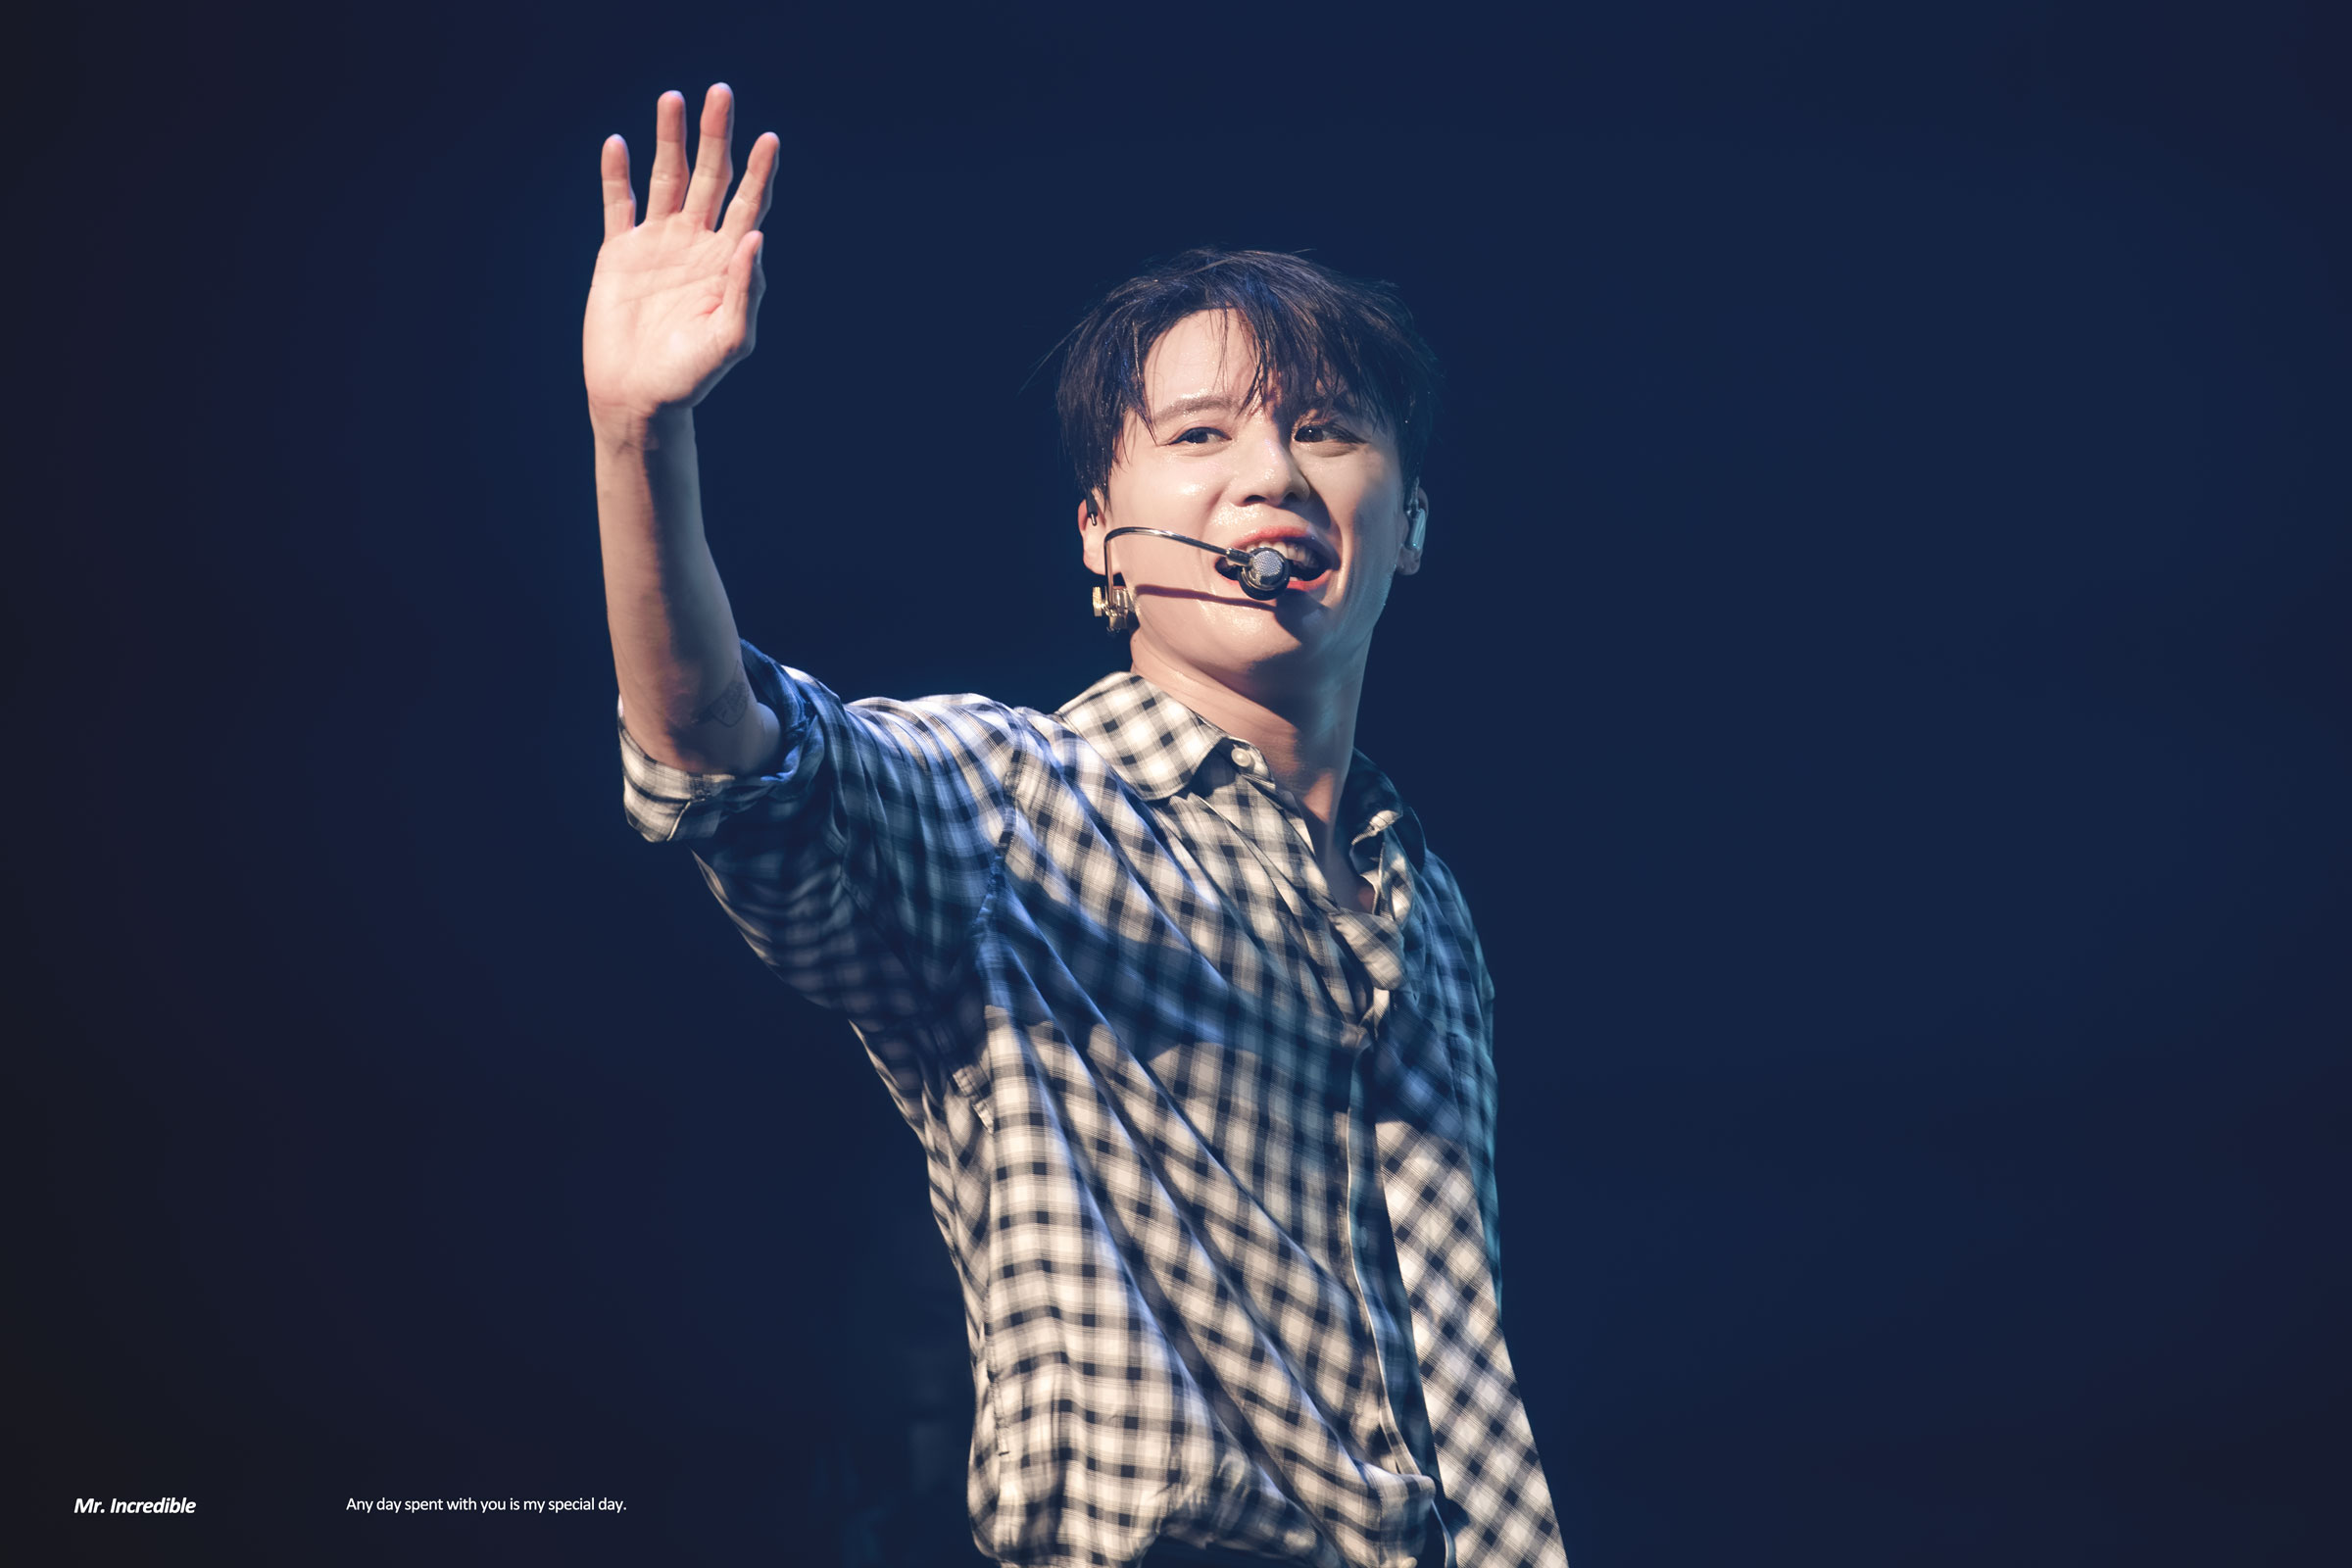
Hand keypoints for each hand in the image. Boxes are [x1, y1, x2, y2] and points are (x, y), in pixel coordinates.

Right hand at [583, 85, 776, 429]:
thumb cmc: (690, 377)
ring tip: (672, 98)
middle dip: (715, 136)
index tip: (768, 139)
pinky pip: (618, 205)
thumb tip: (756, 237)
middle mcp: (696, 245)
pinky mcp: (619, 254)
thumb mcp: (730, 340)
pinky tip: (618, 143)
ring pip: (665, 179)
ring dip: (669, 139)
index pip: (748, 205)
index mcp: (727, 262)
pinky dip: (616, 175)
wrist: (637, 396)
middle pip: (709, 178)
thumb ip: (745, 290)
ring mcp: (657, 246)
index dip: (758, 172)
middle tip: (720, 93)